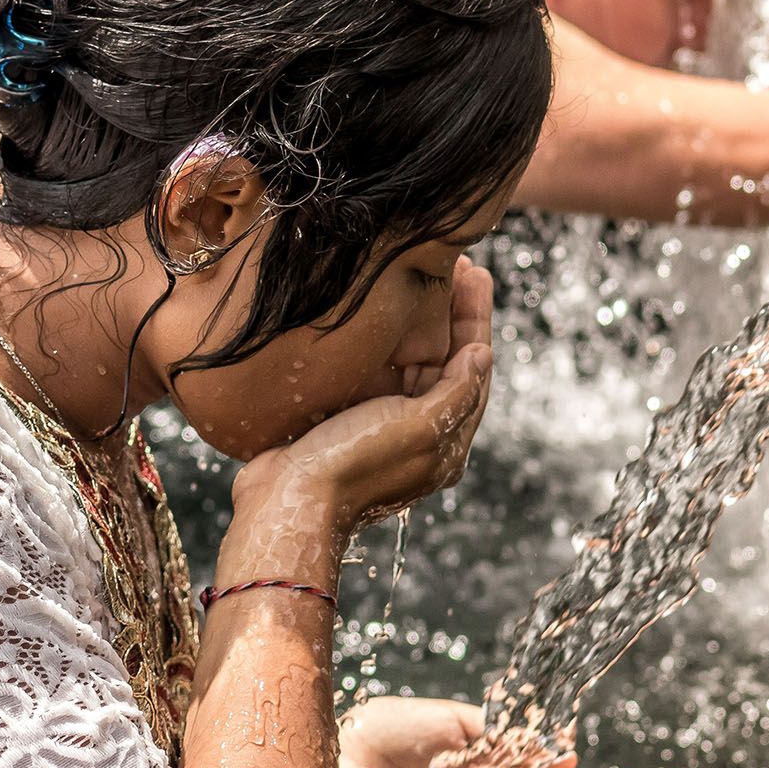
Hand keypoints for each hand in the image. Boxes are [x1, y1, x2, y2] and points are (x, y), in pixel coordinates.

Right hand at [236, 260, 494, 532]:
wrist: (286, 501)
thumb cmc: (352, 464)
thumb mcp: (417, 427)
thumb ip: (455, 391)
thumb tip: (481, 355)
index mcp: (445, 444)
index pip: (473, 371)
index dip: (475, 320)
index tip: (477, 275)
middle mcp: (419, 436)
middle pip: (447, 364)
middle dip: (452, 315)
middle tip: (456, 266)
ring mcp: (383, 428)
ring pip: (412, 365)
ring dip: (420, 322)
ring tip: (423, 278)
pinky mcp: (348, 421)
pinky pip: (377, 373)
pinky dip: (385, 341)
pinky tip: (381, 312)